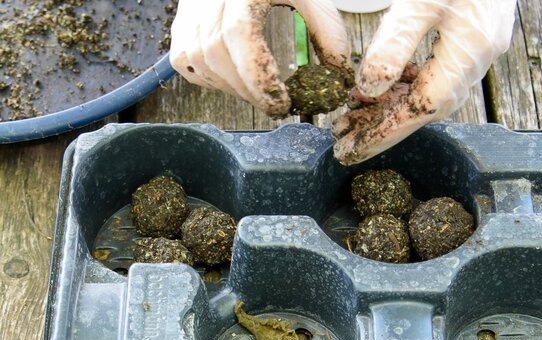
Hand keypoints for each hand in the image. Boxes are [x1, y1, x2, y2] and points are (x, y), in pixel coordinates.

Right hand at [170, 0, 352, 117]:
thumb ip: (328, 33)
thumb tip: (338, 77)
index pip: (239, 34)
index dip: (258, 76)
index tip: (282, 102)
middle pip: (216, 54)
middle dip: (248, 90)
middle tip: (275, 105)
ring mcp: (189, 8)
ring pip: (197, 61)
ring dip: (231, 88)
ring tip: (258, 93)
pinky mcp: (180, 19)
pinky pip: (185, 61)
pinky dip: (210, 79)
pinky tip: (235, 80)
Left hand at [333, 0, 516, 164]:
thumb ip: (395, 43)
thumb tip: (368, 89)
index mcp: (471, 49)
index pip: (423, 108)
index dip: (386, 131)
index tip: (352, 148)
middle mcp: (479, 56)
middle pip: (426, 108)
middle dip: (383, 126)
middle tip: (342, 140)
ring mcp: (478, 47)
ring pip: (430, 92)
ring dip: (391, 106)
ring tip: (350, 116)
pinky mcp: (471, 35)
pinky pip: (436, 73)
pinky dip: (406, 83)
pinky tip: (381, 85)